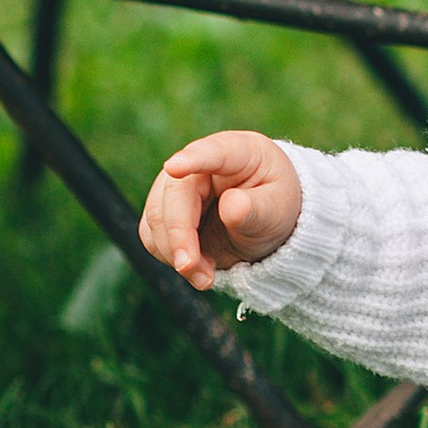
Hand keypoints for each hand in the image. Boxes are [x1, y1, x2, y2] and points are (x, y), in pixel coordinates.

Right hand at [139, 130, 303, 287]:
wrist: (264, 221)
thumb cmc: (273, 206)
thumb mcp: (275, 212)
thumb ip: (254, 209)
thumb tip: (230, 205)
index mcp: (239, 152)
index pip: (214, 152)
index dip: (194, 159)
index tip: (173, 167)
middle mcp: (203, 162)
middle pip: (175, 193)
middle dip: (179, 235)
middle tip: (190, 268)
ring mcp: (179, 184)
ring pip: (157, 216)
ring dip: (174, 252)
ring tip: (205, 276)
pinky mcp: (165, 210)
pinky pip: (152, 234)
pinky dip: (169, 256)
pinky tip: (196, 268)